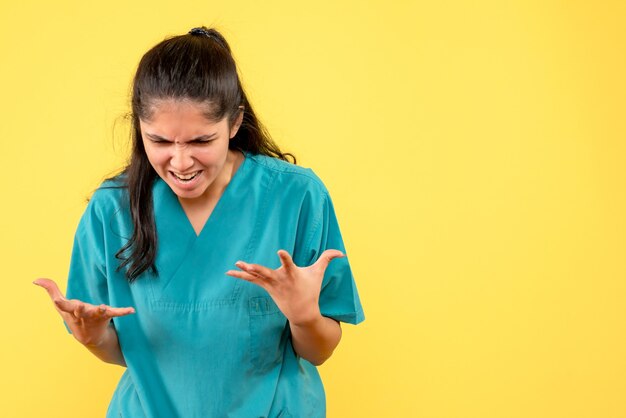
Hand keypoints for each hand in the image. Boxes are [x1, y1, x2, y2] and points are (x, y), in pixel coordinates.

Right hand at [33, 278, 134, 346]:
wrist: (90, 337)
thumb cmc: (74, 317)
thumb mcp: (61, 305)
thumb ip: (51, 290)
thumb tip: (35, 279)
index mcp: (70, 310)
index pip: (63, 306)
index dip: (59, 302)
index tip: (57, 300)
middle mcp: (82, 314)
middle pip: (79, 311)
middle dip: (78, 309)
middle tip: (79, 306)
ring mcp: (94, 316)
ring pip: (97, 313)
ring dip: (101, 311)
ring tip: (104, 307)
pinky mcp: (107, 316)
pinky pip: (116, 313)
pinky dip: (123, 311)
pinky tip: (132, 310)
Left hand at [226, 249, 343, 325]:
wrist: (302, 312)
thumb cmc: (311, 290)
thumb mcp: (319, 273)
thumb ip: (327, 259)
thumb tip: (342, 253)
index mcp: (293, 274)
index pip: (288, 264)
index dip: (284, 258)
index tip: (280, 251)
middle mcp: (280, 279)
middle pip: (267, 273)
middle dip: (258, 269)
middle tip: (248, 264)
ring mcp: (272, 284)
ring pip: (257, 276)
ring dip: (246, 271)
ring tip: (237, 264)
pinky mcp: (266, 287)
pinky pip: (252, 280)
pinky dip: (241, 275)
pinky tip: (230, 271)